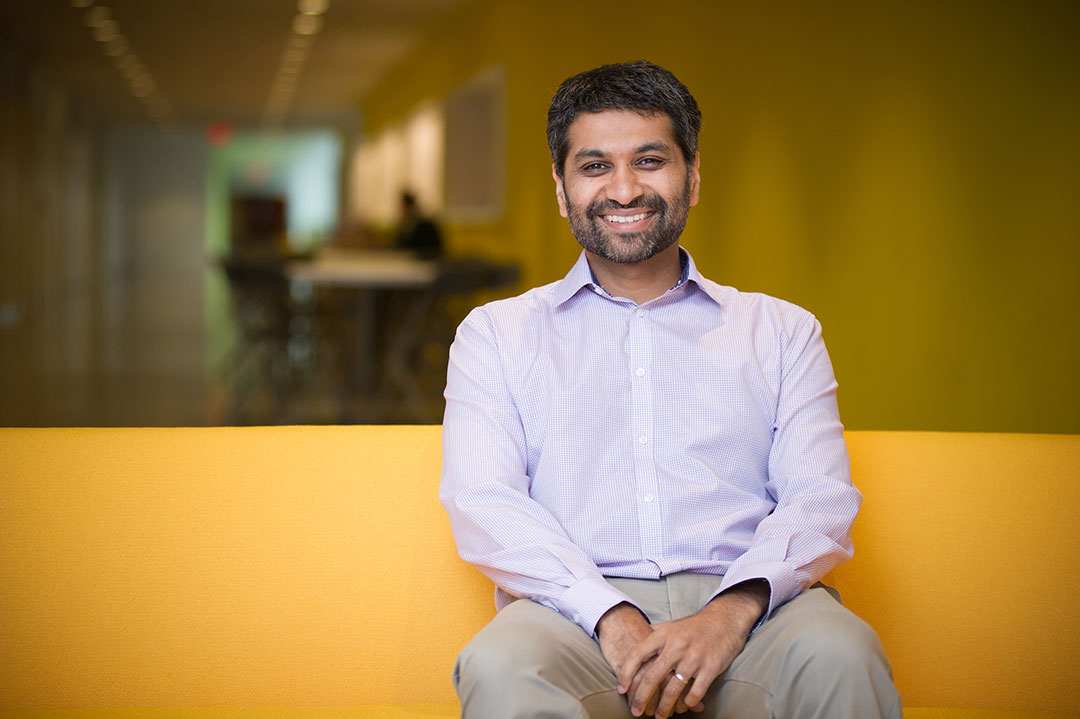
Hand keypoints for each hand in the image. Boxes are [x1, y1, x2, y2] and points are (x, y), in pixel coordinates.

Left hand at [617, 581, 768, 717]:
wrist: (724, 621)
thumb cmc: (694, 627)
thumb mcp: (670, 626)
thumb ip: (652, 636)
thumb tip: (633, 646)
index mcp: (663, 635)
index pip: (637, 654)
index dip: (626, 673)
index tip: (622, 689)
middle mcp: (677, 645)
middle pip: (652, 677)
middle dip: (641, 698)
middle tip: (636, 711)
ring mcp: (694, 656)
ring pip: (673, 689)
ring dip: (664, 707)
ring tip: (660, 715)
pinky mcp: (711, 667)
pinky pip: (695, 692)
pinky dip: (688, 703)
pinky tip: (683, 706)